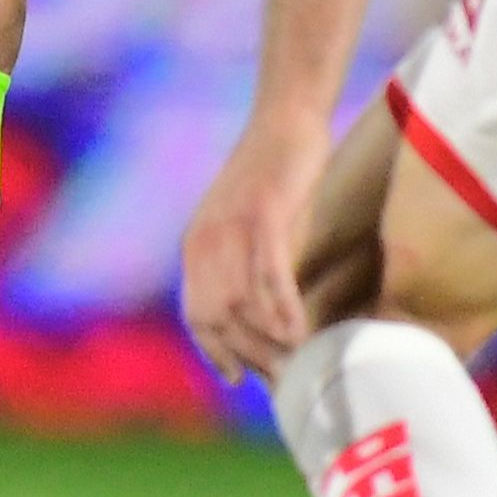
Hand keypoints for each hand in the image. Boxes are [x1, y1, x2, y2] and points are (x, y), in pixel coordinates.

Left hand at [179, 112, 328, 382]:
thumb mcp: (251, 227)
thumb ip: (248, 269)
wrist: (287, 118)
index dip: (216, 351)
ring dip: (269, 340)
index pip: (196, 315)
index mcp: (196, 246)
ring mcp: (231, 227)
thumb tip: (266, 322)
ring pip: (243, 303)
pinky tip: (300, 332)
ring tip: (297, 361)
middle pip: (220, 317)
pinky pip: (268, 275)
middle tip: (284, 377)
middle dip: (250, 354)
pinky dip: (283, 309)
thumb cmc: (279, 177)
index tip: (239, 378)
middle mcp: (205, 240)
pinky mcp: (263, 213)